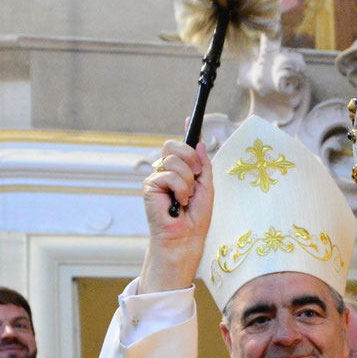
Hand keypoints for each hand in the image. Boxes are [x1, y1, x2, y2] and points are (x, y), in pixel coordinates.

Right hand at [138, 139, 213, 292]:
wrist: (186, 238)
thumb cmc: (196, 218)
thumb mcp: (206, 187)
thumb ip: (203, 165)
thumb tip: (200, 142)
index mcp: (181, 171)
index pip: (182, 146)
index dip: (187, 132)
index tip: (191, 119)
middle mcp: (166, 171)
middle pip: (174, 146)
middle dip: (190, 157)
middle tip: (197, 176)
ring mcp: (157, 177)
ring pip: (173, 160)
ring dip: (187, 181)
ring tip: (186, 198)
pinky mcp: (149, 186)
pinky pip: (169, 175)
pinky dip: (180, 189)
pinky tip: (178, 203)